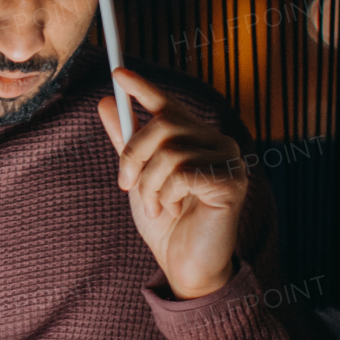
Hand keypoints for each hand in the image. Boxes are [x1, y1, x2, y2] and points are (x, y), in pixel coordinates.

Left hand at [97, 69, 246, 298]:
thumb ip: (127, 143)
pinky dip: (167, 195)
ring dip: (149, 183)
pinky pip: (184, 173)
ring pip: (171, 151)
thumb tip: (106, 103)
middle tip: (125, 185)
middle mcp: (218, 142)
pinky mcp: (234, 182)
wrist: (185, 266)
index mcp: (195, 139)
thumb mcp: (139, 179)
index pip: (168, 105)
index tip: (117, 72)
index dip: (144, 87)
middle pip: (166, 124)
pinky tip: (173, 211)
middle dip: (134, 154)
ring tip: (155, 206)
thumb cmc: (167, 224)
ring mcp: (230, 160)